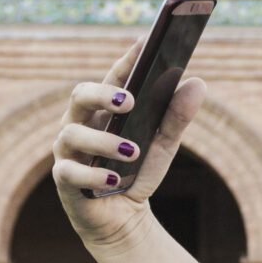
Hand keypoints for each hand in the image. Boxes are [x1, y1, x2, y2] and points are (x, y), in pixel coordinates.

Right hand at [49, 40, 205, 253]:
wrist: (122, 218)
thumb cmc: (137, 173)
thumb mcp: (163, 145)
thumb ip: (176, 116)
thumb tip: (197, 83)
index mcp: (103, 110)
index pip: (112, 77)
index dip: (126, 60)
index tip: (145, 43)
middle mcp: (80, 123)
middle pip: (80, 95)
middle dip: (103, 94)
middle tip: (131, 101)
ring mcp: (68, 150)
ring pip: (73, 134)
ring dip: (104, 141)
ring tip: (132, 151)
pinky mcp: (64, 179)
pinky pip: (69, 171)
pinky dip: (92, 175)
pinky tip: (113, 179)